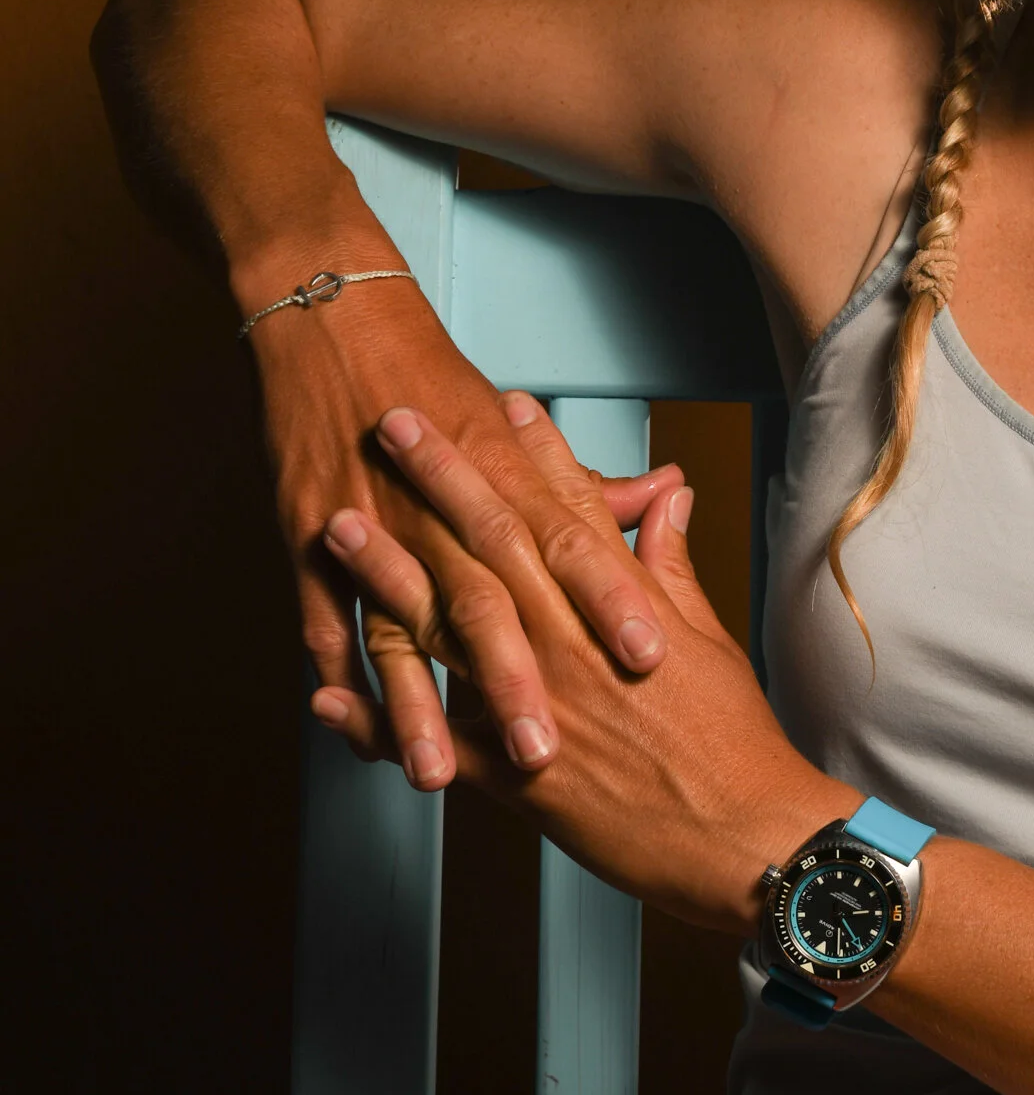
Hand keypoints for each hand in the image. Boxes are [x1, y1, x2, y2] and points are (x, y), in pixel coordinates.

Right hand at [250, 278, 681, 789]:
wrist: (332, 319)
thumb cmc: (433, 379)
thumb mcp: (514, 431)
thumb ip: (586, 484)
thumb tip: (666, 497)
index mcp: (502, 474)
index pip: (570, 544)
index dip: (610, 598)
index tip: (650, 654)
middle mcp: (439, 506)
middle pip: (486, 603)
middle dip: (517, 681)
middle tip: (551, 753)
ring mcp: (371, 524)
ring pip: (398, 629)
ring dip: (417, 705)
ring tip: (436, 775)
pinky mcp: (306, 537)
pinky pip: (321, 618)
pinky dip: (338, 675)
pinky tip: (354, 735)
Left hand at [322, 394, 850, 930]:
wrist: (744, 834)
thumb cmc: (734, 740)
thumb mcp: (707, 639)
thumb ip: (669, 566)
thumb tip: (666, 500)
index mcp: (622, 608)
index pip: (570, 508)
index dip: (533, 451)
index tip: (499, 402)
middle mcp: (570, 645)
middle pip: (492, 544)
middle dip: (440, 479)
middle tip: (394, 424)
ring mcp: (534, 706)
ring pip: (445, 627)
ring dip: (386, 573)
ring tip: (339, 525)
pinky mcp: (514, 777)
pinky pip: (430, 742)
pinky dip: (375, 717)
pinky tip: (327, 689)